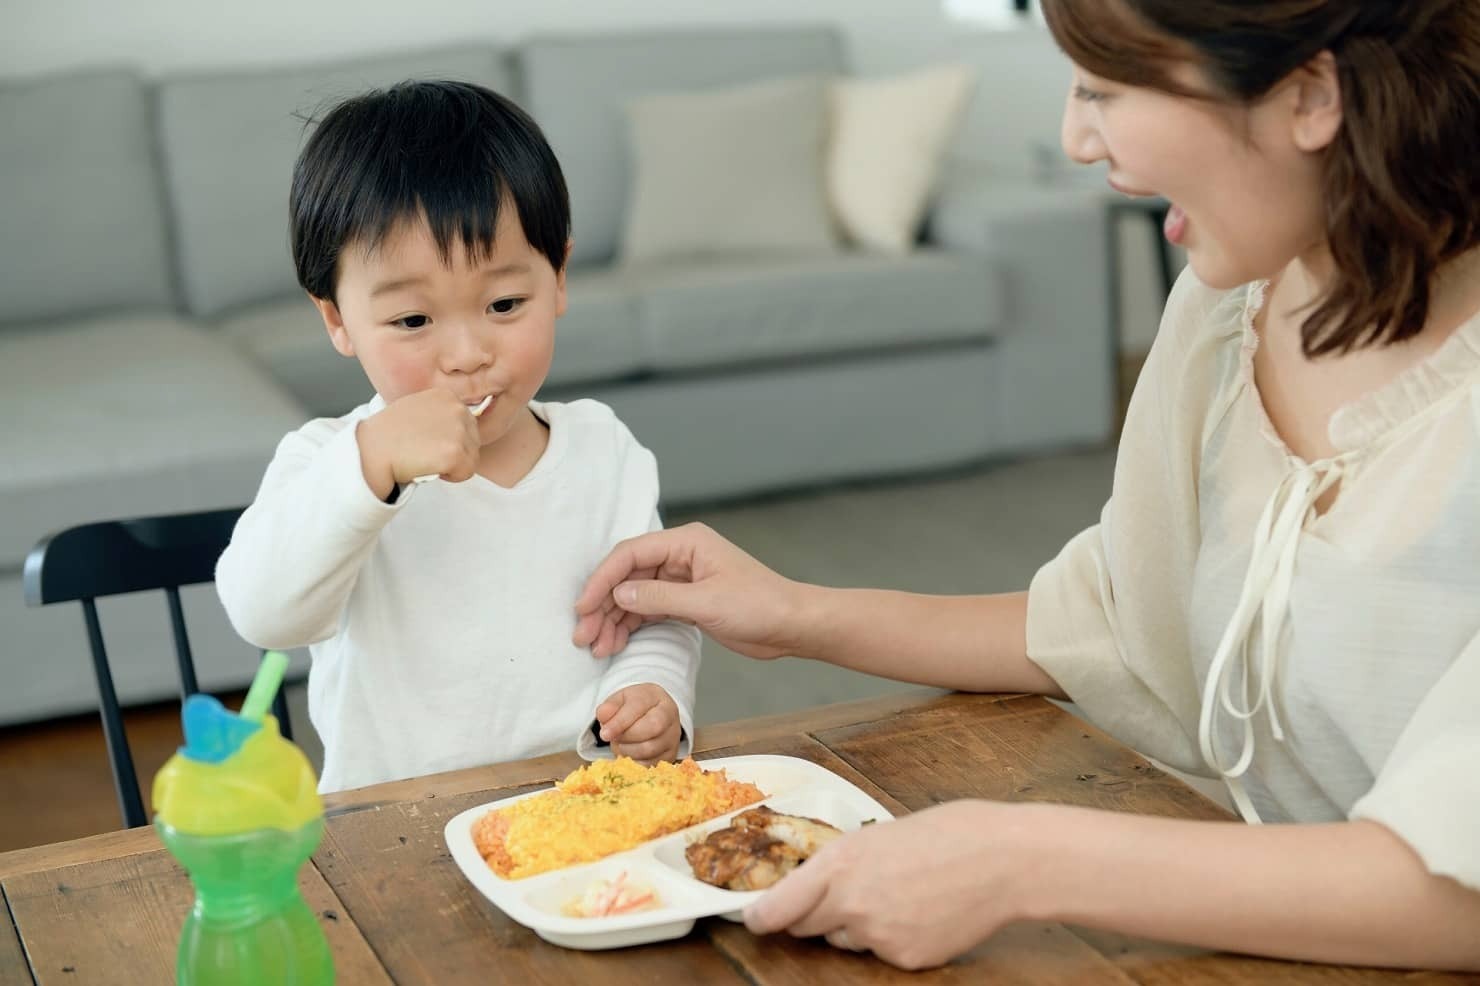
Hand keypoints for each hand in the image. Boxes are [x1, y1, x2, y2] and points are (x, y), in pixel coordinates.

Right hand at [356, 389, 481, 498]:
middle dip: (455, 452)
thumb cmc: (388, 434)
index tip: (429, 443)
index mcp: (448, 396)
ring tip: (427, 459)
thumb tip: (453, 430)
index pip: (467, 425)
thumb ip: (439, 414)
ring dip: (453, 466)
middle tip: (427, 453)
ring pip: (472, 458)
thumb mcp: (417, 409)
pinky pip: (466, 473)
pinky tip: (429, 467)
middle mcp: (457, 408)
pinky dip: (450, 477)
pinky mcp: (456, 452)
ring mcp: (458, 430)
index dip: (449, 439)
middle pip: (473, 442)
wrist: (372, 449)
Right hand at [573, 523, 800, 659]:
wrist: (791, 626)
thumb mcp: (706, 603)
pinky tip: (616, 644)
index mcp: (687, 541)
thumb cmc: (759, 606)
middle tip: (583, 634)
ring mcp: (682, 579)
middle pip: (628, 575)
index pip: (630, 553)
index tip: (583, 607)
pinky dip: (632, 626)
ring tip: (596, 647)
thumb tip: (619, 595)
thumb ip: (659, 597)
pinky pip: (649, 610)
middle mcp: (681, 555)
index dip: (603, 579)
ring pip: (635, 596)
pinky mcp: (687, 602)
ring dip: (614, 620)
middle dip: (603, 604)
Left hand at [594, 683, 681, 761]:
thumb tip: (603, 716)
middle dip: (627, 736)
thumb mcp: (619, 700)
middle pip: (653, 728)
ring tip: (621, 744)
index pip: (639, 707)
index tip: (604, 734)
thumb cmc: (633, 708)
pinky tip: (629, 754)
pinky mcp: (671, 755)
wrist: (650, 716)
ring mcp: (673, 736)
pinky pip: (651, 764)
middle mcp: (670, 715)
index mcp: (656, 696)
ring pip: (650, 749)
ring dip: (628, 750)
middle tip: (614, 738)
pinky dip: (634, 763)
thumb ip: (609, 706)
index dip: (620, 722)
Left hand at [743, 801, 1040, 969]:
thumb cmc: (948, 834)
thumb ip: (844, 862)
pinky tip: (919, 914)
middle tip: (840, 897)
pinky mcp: (904, 958)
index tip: (754, 919)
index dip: (760, 918)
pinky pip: (881, 955)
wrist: (1002, 860)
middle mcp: (850, 904)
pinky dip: (892, 939)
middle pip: (805, 927)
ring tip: (896, 896)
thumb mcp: (879, 835)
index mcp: (839, 863)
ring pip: (844, 941)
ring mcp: (877, 936)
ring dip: (854, 926)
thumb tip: (821, 883)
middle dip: (812, 916)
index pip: (777, 908)